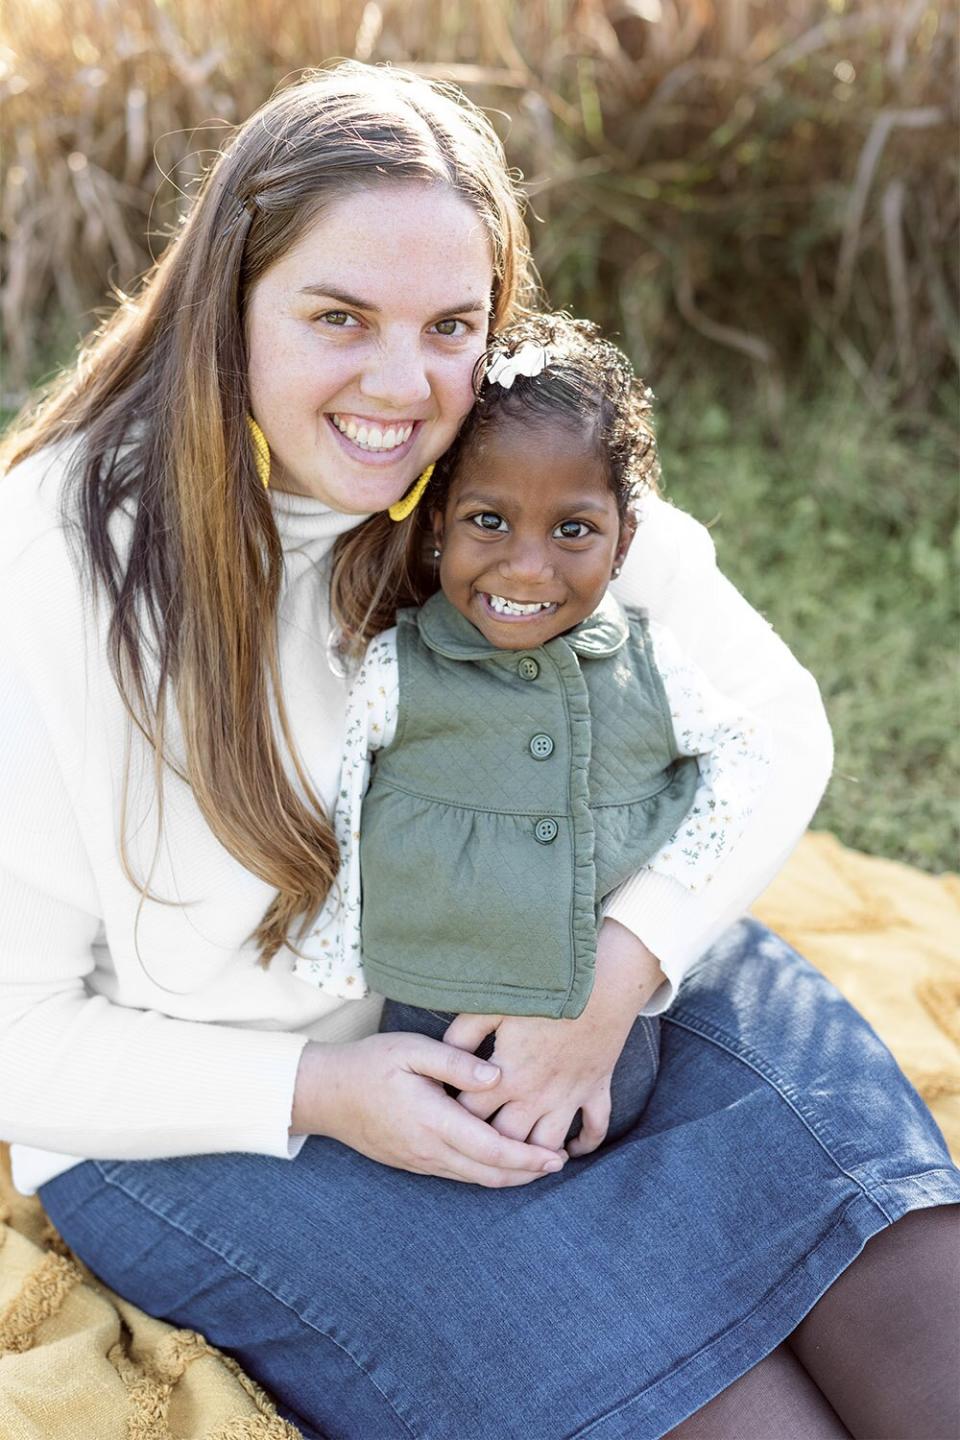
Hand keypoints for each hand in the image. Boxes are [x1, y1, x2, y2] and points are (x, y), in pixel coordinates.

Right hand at [291, 1031, 566, 1186]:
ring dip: (508, 1176)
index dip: (527, 1158)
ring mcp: (419, 1160)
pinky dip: (485, 1172)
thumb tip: (497, 1077)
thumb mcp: (411, 1049)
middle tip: (559, 1162)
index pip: (490, 1148)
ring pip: (473, 1179)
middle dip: (527, 1173)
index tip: (556, 1156)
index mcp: (432, 1120)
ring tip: (538, 1164)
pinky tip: (499, 1161)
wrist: (325, 1093)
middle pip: (488, 1173)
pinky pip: (457, 1175)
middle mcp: (429, 1149)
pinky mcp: (413, 1163)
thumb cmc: (370, 1064)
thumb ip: (455, 1062)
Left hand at [445, 920, 664, 1157]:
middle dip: (490, 1147)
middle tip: (477, 1147)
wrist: (602, 984)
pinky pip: (595, 1128)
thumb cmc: (544, 992)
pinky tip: (571, 1150)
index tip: (445, 1117)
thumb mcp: (493, 1007)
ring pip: (549, 1146)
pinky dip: (586, 1144)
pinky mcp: (596, 1089)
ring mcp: (569, 1096)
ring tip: (521, 1162)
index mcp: (507, 1076)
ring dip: (536, 1158)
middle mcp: (536, 1095)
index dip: (454, 1117)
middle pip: (506, 1140)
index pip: (470, 1114)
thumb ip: (462, 1035)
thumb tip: (440, 1056)